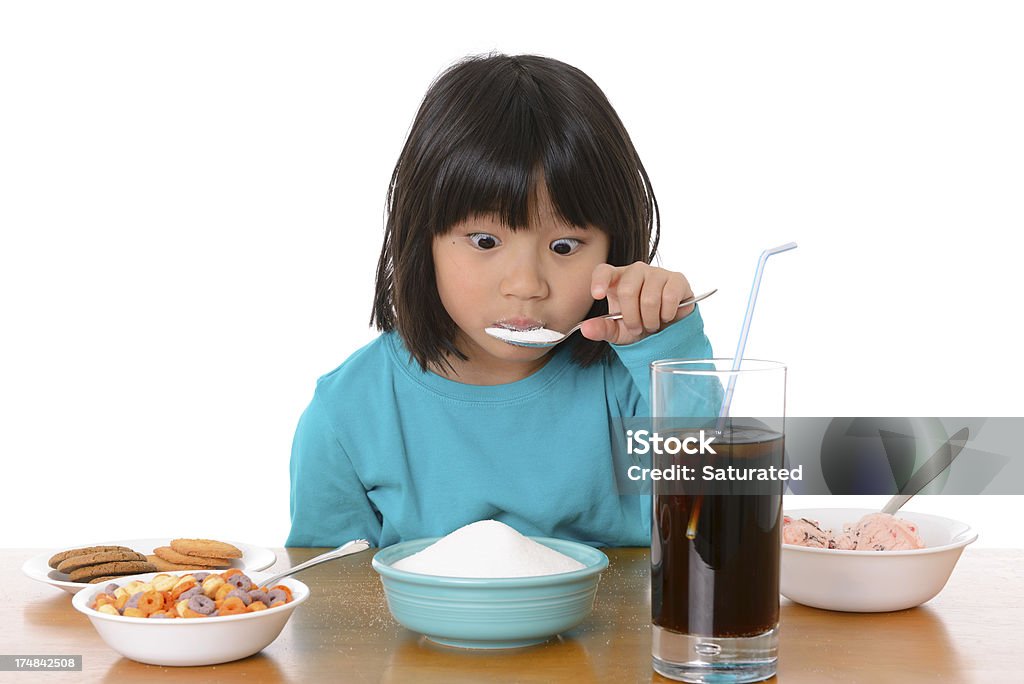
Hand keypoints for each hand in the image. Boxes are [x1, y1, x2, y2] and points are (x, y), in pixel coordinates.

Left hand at [580, 262, 694, 344]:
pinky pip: (669, 297)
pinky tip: (666, 316)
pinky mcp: (677, 279)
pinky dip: (666, 314)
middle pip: (627, 290)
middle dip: (632, 318)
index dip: (599, 281)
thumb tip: (586, 329)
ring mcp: (657, 272)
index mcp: (616, 279)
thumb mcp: (617, 331)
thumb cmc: (639, 325)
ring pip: (649, 298)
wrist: (667, 329)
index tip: (597, 295)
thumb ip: (601, 329)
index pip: (603, 271)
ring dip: (650, 320)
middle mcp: (636, 271)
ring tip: (652, 324)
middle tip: (637, 328)